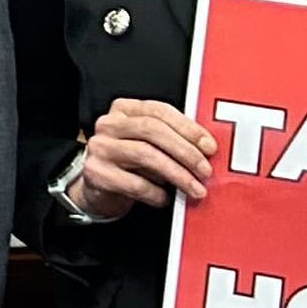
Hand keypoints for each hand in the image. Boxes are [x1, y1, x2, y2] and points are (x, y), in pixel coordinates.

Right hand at [71, 97, 216, 214]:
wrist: (100, 187)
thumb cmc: (132, 163)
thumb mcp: (151, 144)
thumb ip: (173, 138)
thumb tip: (207, 149)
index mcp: (125, 110)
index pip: (160, 111)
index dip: (188, 128)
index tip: (209, 147)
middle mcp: (109, 124)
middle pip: (152, 130)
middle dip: (185, 151)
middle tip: (205, 171)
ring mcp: (100, 148)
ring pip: (145, 155)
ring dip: (177, 174)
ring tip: (195, 189)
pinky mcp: (96, 173)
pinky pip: (135, 184)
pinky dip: (156, 193)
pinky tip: (165, 198)